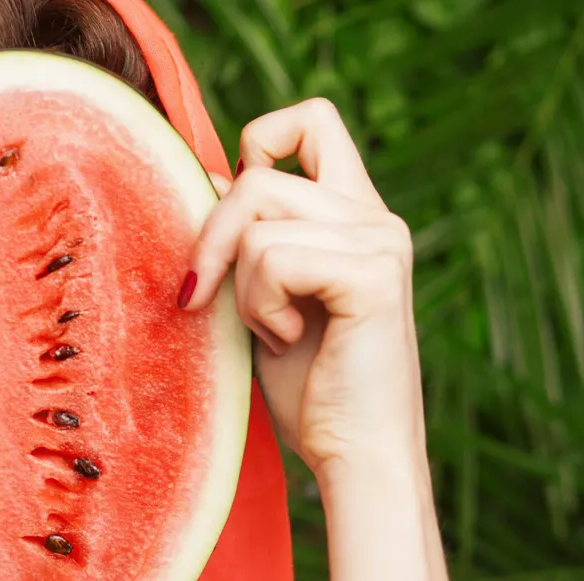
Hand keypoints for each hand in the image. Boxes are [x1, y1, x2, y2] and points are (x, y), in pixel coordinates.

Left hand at [179, 98, 424, 482]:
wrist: (352, 456)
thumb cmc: (308, 389)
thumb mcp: (259, 299)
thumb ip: (243, 239)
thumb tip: (204, 176)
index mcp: (352, 213)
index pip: (310, 121)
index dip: (256, 145)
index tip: (226, 211)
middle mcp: (374, 215)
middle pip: (257, 173)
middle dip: (211, 238)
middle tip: (203, 298)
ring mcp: (380, 238)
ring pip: (256, 221)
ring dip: (241, 288)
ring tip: (274, 331)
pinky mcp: (373, 272)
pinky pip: (274, 258)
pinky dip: (261, 306)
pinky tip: (290, 341)